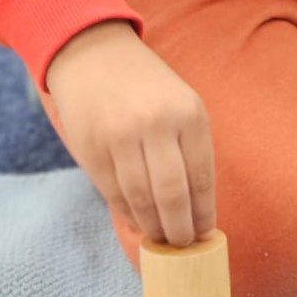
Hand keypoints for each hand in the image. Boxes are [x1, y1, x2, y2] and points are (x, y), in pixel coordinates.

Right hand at [45, 21, 215, 246]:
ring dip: (152, 227)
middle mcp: (155, 124)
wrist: (92, 52)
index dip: (203, 214)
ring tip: (160, 237)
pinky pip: (114, 193)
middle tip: (182, 244)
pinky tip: (137, 219)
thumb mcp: (180, 102)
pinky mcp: (91, 148)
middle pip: (172, 195)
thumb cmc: (145, 84)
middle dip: (179, 229)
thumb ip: (189, 148)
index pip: (201, 177)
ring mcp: (120, 137)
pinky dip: (128, 213)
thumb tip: (197, 208)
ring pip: (141, 200)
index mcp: (188, 113)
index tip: (205, 234)